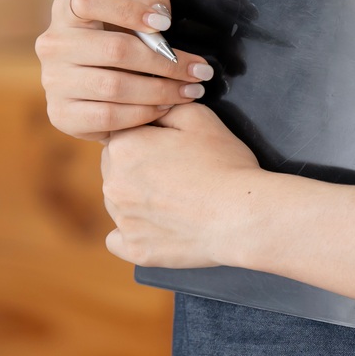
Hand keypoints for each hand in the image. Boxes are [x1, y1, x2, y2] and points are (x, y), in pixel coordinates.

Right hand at [37, 0, 213, 142]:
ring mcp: (54, 81)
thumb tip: (158, 15)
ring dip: (161, 91)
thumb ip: (147, 0)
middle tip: (199, 71)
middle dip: (164, 62)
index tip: (166, 25)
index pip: (87, 0)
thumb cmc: (118, 38)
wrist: (98, 86)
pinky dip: (142, 114)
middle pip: (113, 49)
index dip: (128, 10)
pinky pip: (108, 116)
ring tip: (189, 92)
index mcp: (65, 10)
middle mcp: (52, 44)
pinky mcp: (61, 114)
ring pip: (115, 87)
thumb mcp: (133, 10)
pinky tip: (164, 108)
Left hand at [100, 103, 265, 268]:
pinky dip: (134, 233)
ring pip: (119, 202)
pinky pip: (119, 239)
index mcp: (122, 146)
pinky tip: (157, 226)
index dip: (147, 138)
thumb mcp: (196, 116)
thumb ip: (161, 105)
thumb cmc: (224, 162)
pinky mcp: (135, 249)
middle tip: (175, 172)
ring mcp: (122, 220)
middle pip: (115, 168)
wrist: (242, 214)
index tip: (170, 147)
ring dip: (137, 199)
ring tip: (175, 199)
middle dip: (137, 167)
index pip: (121, 135)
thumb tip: (146, 108)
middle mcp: (112, 183)